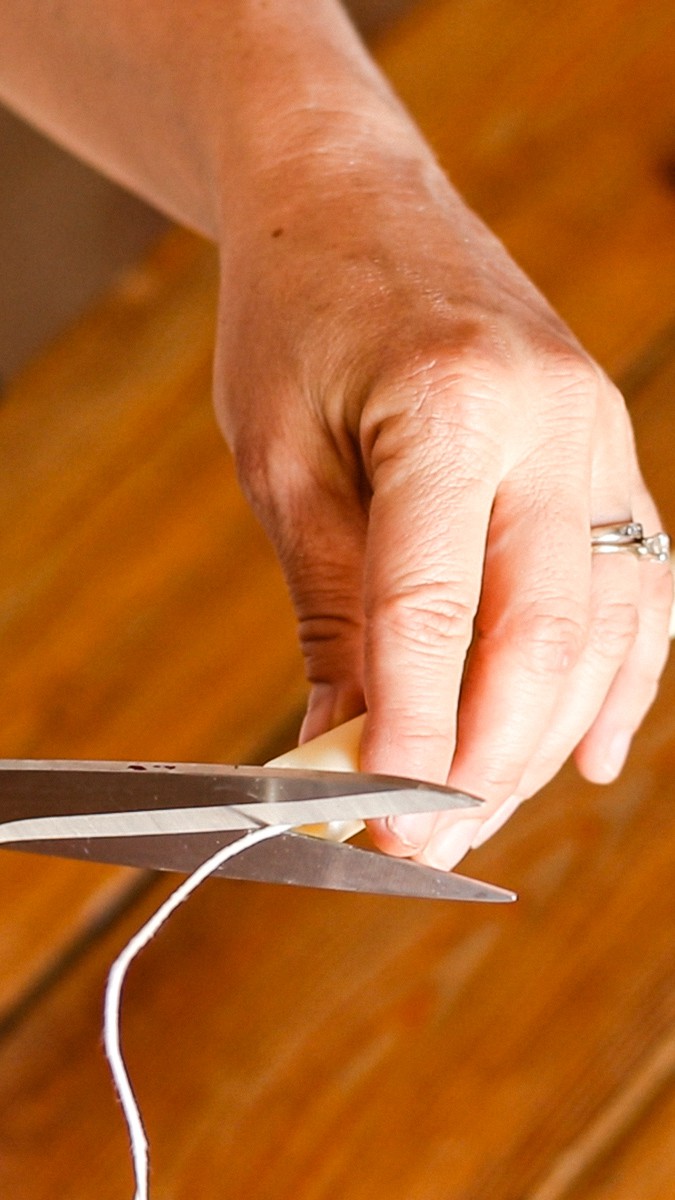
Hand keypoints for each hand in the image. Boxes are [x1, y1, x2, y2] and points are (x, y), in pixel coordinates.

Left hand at [215, 111, 671, 869]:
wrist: (354, 201)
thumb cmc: (300, 320)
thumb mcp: (283, 462)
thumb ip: (329, 608)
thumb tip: (344, 744)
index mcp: (450, 405)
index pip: (436, 612)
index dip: (411, 737)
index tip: (381, 826)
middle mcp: (551, 421)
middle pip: (540, 634)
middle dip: (486, 761)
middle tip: (427, 842)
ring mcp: (600, 434)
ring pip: (602, 627)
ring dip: (543, 737)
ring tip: (481, 813)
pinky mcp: (610, 451)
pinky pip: (638, 587)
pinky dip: (616, 681)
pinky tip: (587, 754)